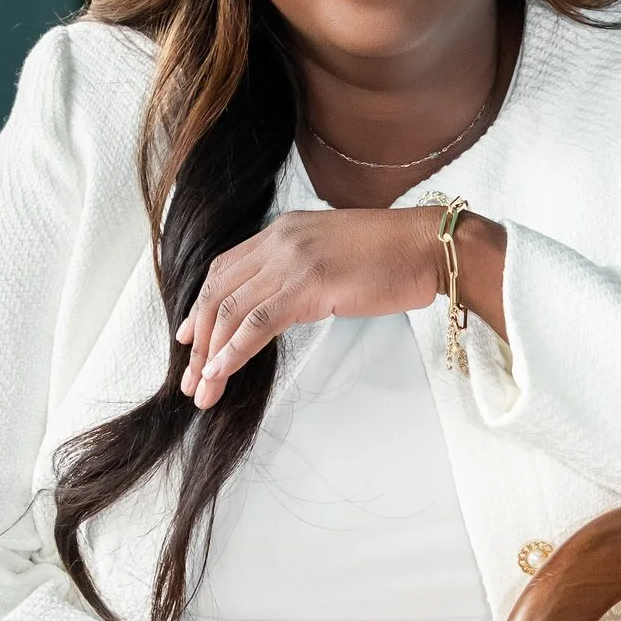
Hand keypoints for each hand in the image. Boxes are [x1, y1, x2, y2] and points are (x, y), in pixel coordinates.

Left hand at [177, 205, 509, 406]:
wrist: (430, 247)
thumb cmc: (395, 256)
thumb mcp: (335, 254)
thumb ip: (303, 270)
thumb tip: (285, 303)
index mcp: (283, 231)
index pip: (225, 269)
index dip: (202, 305)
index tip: (189, 337)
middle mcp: (279, 241)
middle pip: (218, 291)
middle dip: (198, 337)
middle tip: (191, 376)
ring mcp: (292, 261)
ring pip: (231, 310)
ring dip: (210, 354)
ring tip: (202, 389)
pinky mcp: (308, 286)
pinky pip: (256, 323)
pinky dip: (233, 351)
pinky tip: (221, 373)